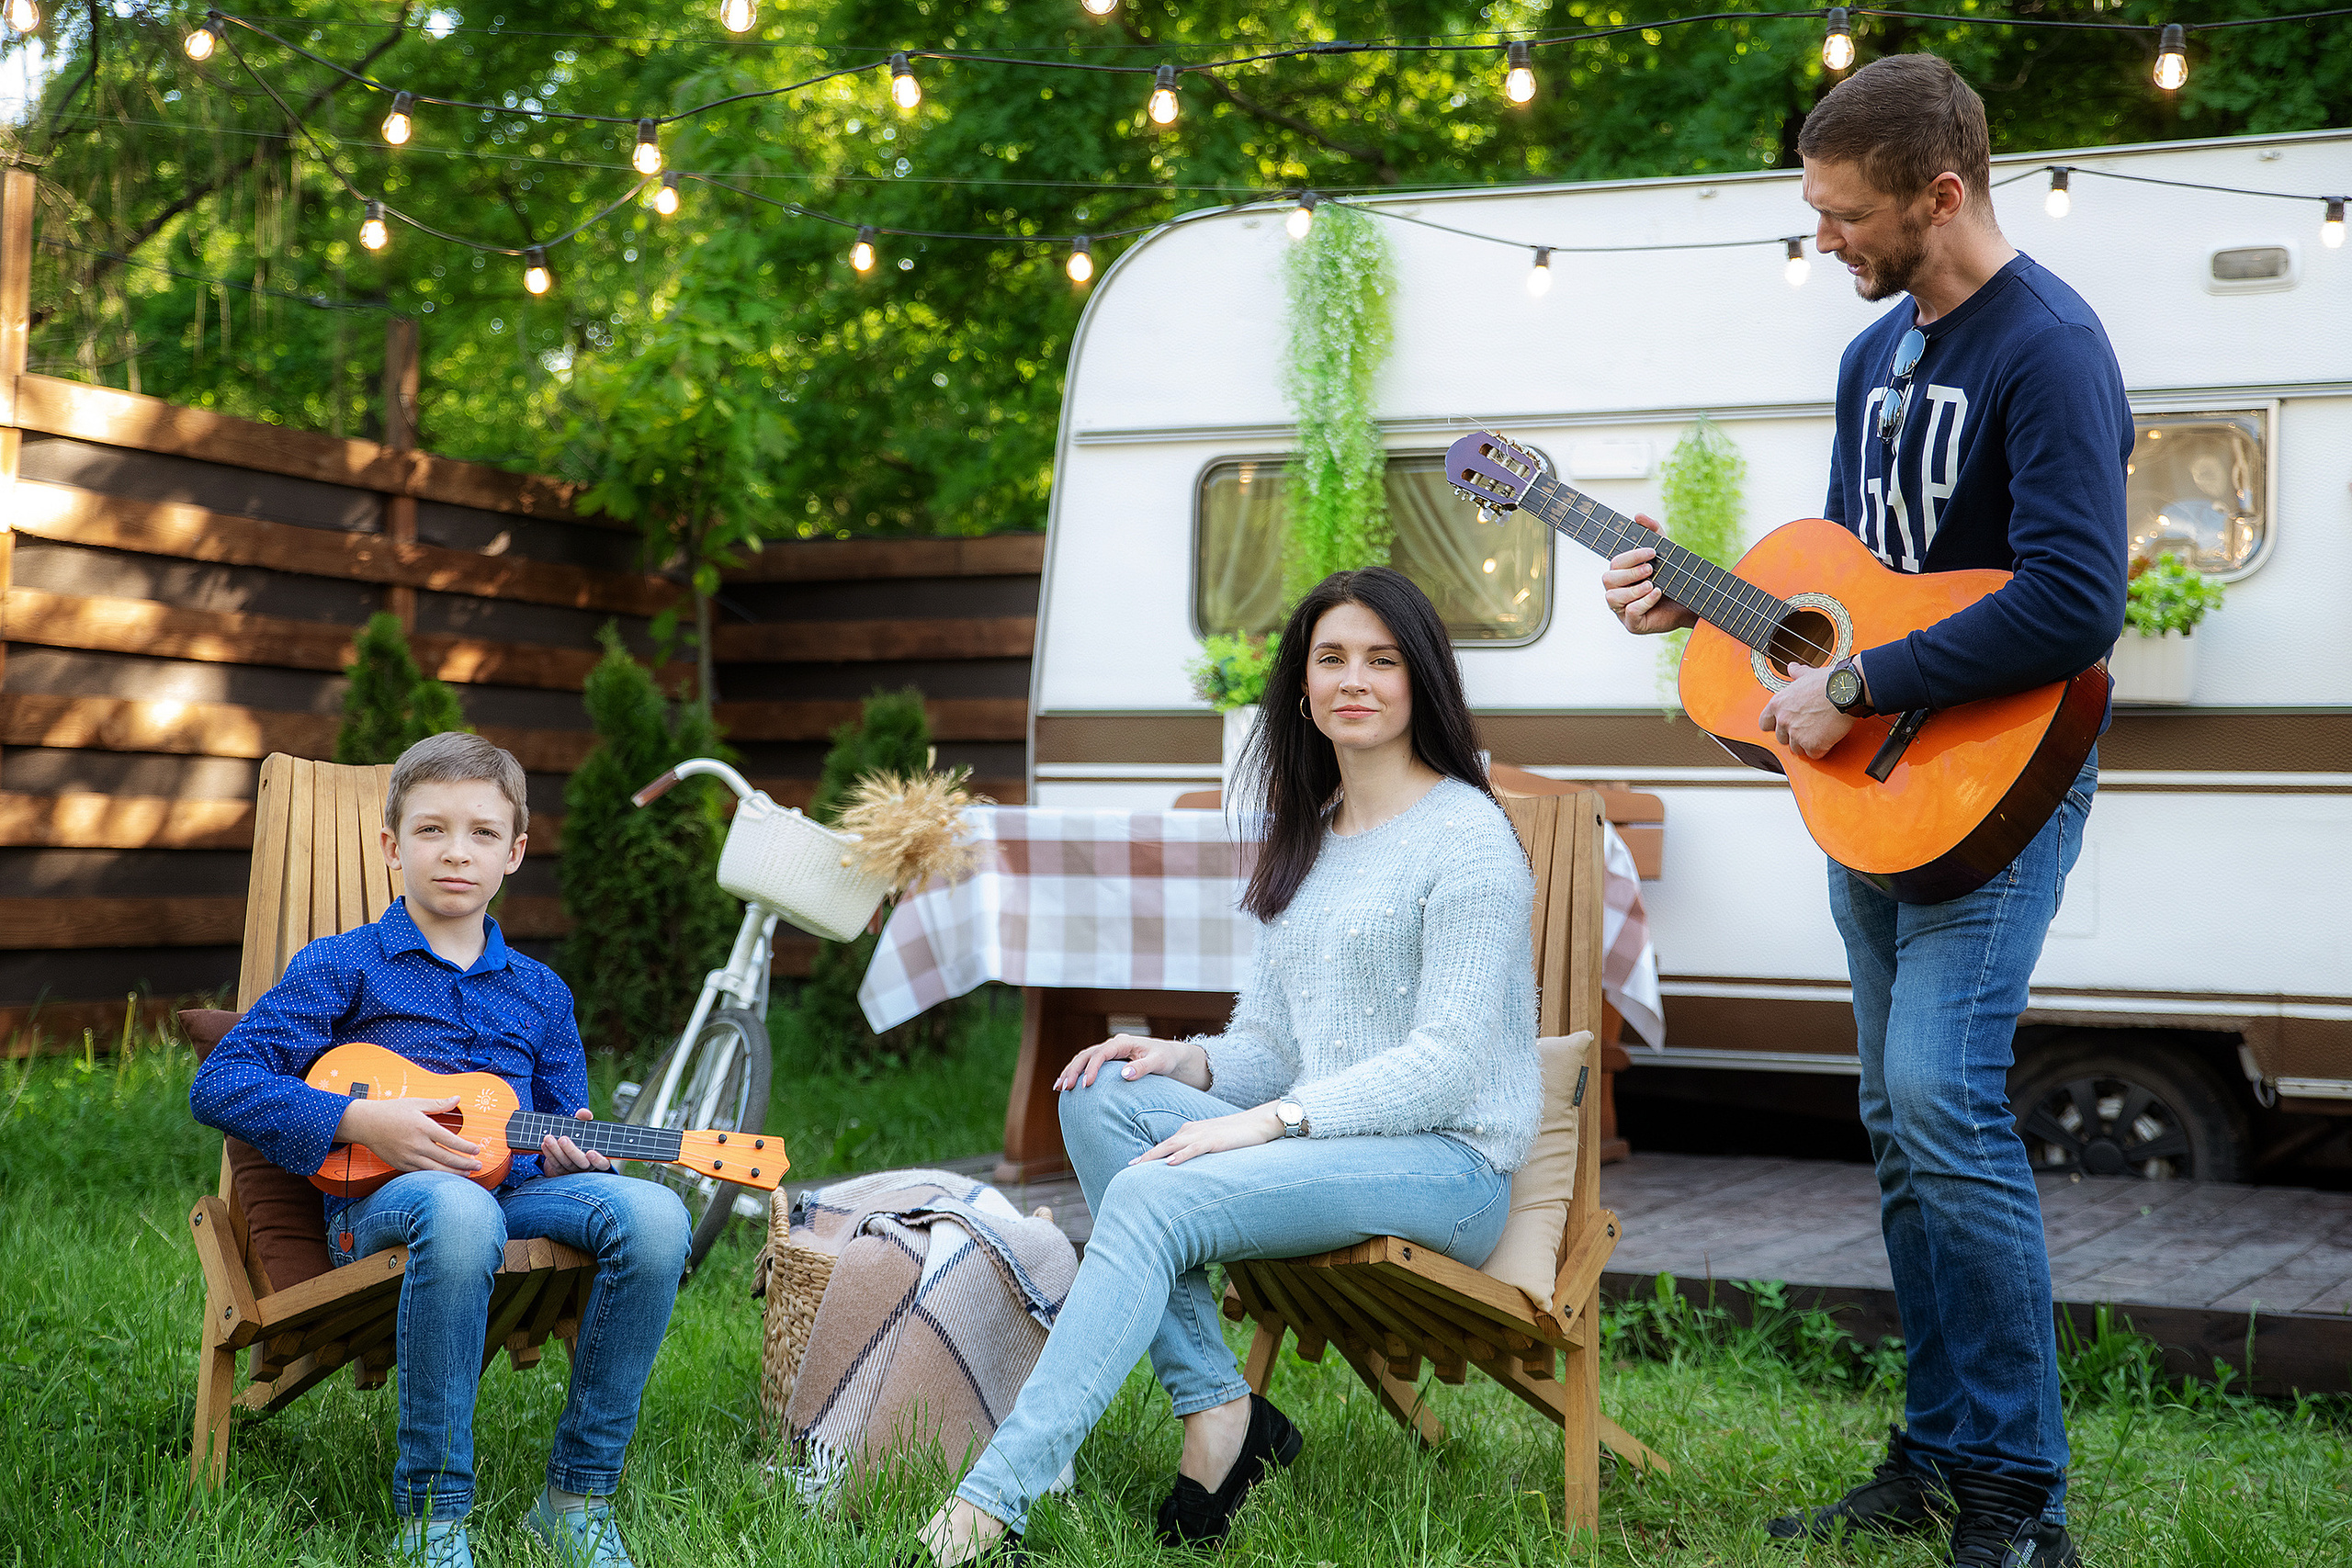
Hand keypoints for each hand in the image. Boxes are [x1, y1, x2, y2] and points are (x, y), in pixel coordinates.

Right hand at [335, 1096, 480, 1175]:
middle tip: (479, 1165)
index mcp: (423, 1127)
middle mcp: (416, 1144)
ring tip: (467, 1173)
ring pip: (435, 1169)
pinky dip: (435, 1176)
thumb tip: (457, 1099)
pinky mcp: (400, 1164)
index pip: (451, 1140)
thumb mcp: (416, 1103)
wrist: (365, 1123)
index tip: (477, 1150)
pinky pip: (422, 1173)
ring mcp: (408, 1156)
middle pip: (446, 1158)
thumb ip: (439, 1104)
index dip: (466, 1147)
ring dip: (453, 1173)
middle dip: (465, 1163)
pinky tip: (445, 1175)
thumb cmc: (391, 1111)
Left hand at [540, 1108, 611, 1175]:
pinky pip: (555, 1165)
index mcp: (598, 1158)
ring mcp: (573, 1172)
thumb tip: (585, 1113)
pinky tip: (544, 1144)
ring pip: (566, 1164)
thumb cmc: (579, 1136)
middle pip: (581, 1163)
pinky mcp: (561, 1173)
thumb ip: (585, 1119)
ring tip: (548, 1138)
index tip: (590, 1152)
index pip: (603, 1164)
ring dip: (556, 1151)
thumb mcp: (583, 1127)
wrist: (565, 1148)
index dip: (598, 1160)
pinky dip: (549, 1154)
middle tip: (563, 1139)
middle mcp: (587, 1167)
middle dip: (571, 1151)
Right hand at [1055, 1033, 1210, 1092]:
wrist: (1169, 1057)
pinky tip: (1067, 1086)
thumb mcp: (1158, 1062)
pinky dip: (1076, 1074)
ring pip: (1083, 1059)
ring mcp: (1109, 1052)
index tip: (1086, 1085)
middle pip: (1086, 1054)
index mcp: (1123, 1043)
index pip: (1102, 1053)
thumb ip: (1142, 1067)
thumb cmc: (1165, 1059)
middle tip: (1065, 1088)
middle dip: (1073, 1070)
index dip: (1092, 1068)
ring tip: (1059, 1088)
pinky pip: (1087, 1065)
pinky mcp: (1108, 1061)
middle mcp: (1113, 1045)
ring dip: (1070, 1072)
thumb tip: (1124, 1074)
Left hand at [1131, 1105, 1282, 1167]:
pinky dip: (1181, 1155)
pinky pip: (1194, 1149)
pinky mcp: (1214, 1141)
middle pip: (1163, 1145)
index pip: (1165, 1144)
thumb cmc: (1236, 1134)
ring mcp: (1202, 1135)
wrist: (1258, 1122)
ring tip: (1140, 1166)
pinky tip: (1170, 1163)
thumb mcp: (1212, 1141)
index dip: (1149, 1154)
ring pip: (1173, 1145)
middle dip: (1146, 1156)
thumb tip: (1184, 1165)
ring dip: (1156, 1156)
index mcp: (1189, 1130)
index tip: (1134, 1164)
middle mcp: (1191, 1130)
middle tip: (1129, 1166)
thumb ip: (1196, 1149)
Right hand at [1600, 513, 1700, 635]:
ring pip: (1612, 597)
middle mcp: (1618, 591)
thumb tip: (1638, 516)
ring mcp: (1623, 610)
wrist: (1693, 603)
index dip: (1630, 556)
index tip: (1652, 552)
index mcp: (1622, 575)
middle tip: (1651, 569)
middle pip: (1608, 578)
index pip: (1615, 562)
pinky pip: (1629, 613)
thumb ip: (1654, 532)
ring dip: (1633, 589)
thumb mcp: (1667, 553)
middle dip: (1630, 572)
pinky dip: (1643, 602)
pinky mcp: (1633, 625)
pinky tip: (1657, 593)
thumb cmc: (1675, 579)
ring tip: (1652, 584)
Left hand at [1758, 663, 1856, 758]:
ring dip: (1807, 743)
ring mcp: (1796, 734)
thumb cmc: (1829, 682)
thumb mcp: (1808, 674)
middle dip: (1794, 735)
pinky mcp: (1812, 744)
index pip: (1765, 723)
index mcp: (1778, 703)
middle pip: (1782, 738)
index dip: (1775, 726)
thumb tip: (1792, 668)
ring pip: (1796, 748)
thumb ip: (1797, 674)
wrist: (1846, 690)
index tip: (1784, 725)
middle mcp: (1784, 720)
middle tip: (1809, 726)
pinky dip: (1821, 749)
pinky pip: (1813, 754)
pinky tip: (1828, 738)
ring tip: (1819, 731)